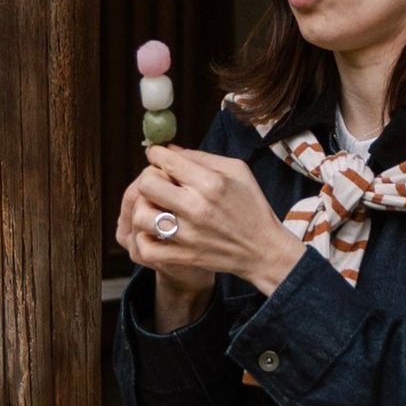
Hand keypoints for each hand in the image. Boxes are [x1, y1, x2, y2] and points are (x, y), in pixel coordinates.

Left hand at [115, 144, 306, 323]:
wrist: (264, 250)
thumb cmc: (252, 206)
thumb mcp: (237, 171)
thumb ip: (202, 157)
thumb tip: (169, 149)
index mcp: (211, 183)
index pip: (167, 160)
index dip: (156, 153)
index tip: (157, 156)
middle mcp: (197, 208)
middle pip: (147, 184)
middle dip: (149, 177)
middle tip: (158, 181)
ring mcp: (189, 235)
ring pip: (141, 215)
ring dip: (144, 208)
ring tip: (156, 207)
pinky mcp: (184, 256)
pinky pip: (147, 249)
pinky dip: (144, 240)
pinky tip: (155, 232)